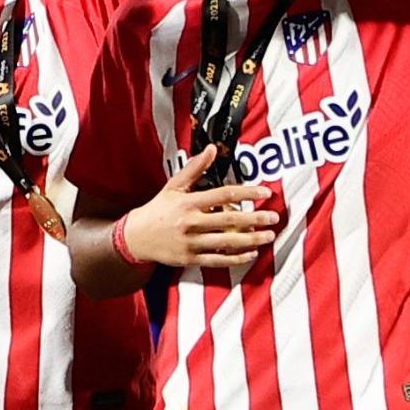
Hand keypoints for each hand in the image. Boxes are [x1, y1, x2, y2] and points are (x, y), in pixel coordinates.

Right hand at [120, 145, 284, 270]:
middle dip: (255, 219)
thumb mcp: (173, 186)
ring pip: (226, 242)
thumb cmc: (158, 209)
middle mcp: (191, 223)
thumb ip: (194, 168)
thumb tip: (211, 148)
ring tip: (268, 236)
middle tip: (274, 218)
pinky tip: (251, 254)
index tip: (265, 192)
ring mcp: (191, 243)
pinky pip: (218, 260)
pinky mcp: (190, 259)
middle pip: (229, 220)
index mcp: (188, 203)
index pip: (223, 195)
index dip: (247, 193)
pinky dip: (236, 258)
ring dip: (251, 240)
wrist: (135, 237)